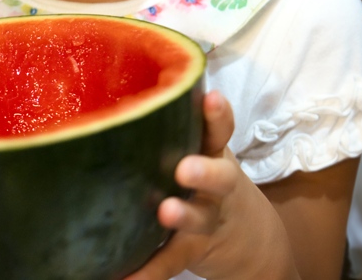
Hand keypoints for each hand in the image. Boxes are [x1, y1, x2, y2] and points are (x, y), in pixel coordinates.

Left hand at [124, 91, 295, 279]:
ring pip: (199, 219)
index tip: (211, 99)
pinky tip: (123, 277)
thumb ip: (174, 127)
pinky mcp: (192, 249)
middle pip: (220, 176)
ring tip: (165, 213)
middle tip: (184, 169)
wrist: (249, 240)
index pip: (220, 130)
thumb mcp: (204, 151)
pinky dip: (147, 271)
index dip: (218, 115)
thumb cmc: (207, 178)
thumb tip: (112, 99)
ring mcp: (208, 219)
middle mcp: (216, 186)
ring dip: (184, 216)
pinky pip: (170, 261)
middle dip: (205, 171)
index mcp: (214, 153)